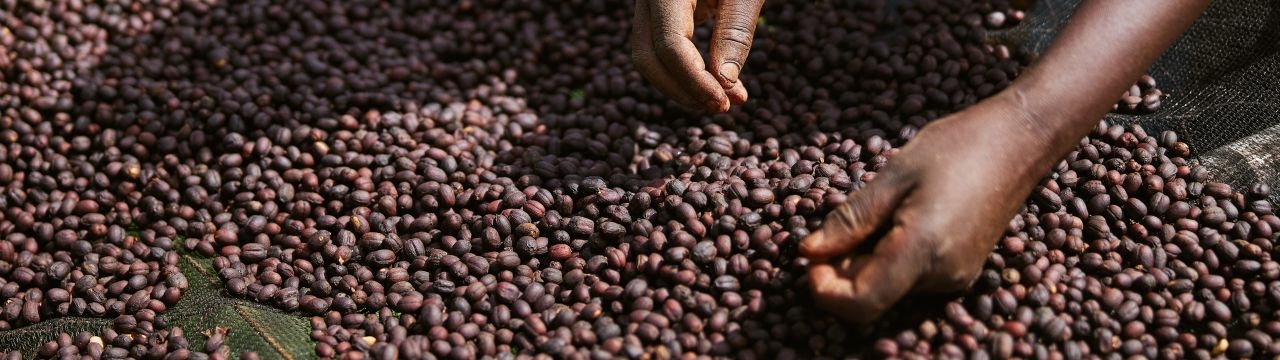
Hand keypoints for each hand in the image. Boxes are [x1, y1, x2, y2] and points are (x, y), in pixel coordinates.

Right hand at [631, 0, 763, 111]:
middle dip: (681, 89)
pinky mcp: (659, 6)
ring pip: (648, 54)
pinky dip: (682, 67)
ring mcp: (648, 1)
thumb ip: (735, 34)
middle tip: (720, 107)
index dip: (695, 82)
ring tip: (720, 97)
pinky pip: (659, 43)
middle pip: (646, 56)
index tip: (725, 103)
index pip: (669, 46)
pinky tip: (711, 79)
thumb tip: (724, 86)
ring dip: (681, 83)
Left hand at [800, 92, 1054, 322]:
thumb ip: (851, 219)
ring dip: (863, 263)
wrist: (1021, 140)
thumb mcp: (893, 175)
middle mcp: (942, 275)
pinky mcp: (962, 268)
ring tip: (867, 216)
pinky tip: (889, 221)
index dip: (824, 290)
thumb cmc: (958, 146)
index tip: (808, 257)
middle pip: (872, 298)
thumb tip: (810, 252)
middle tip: (828, 232)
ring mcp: (956, 275)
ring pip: (889, 288)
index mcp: (923, 250)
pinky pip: (910, 277)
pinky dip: (887, 258)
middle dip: (839, 273)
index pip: (860, 303)